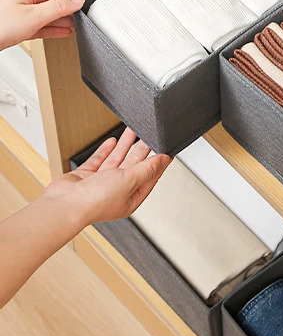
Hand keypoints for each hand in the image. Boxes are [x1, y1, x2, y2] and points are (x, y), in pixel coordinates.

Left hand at [0, 0, 93, 49]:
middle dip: (73, 8)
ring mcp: (23, 11)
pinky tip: (64, 31)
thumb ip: (58, 7)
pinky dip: (54, 27)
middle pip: (57, 1)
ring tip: (79, 24)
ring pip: (51, 14)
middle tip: (90, 11)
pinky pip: (43, 24)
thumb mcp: (34, 16)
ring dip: (64, 19)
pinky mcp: (21, 24)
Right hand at [41, 128, 170, 226]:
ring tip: (133, 130)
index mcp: (130, 199)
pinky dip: (106, 150)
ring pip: (117, 159)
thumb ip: (147, 168)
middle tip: (149, 134)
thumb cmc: (95, 201)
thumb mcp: (130, 180)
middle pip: (133, 166)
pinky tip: (113, 141)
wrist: (64, 205)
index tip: (165, 149)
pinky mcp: (86, 177)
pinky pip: (99, 160)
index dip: (157, 163)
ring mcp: (100, 184)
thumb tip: (165, 160)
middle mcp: (116, 192)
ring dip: (125, 145)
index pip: (149, 177)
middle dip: (141, 149)